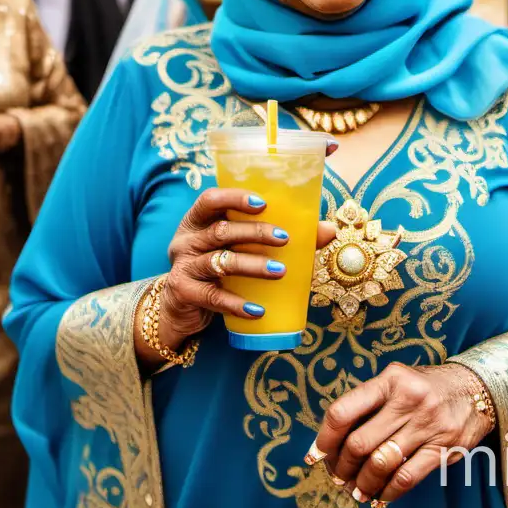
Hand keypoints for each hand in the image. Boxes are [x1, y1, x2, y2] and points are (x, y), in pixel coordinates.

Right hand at [151, 188, 336, 354]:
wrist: (179, 308)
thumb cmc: (217, 269)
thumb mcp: (237, 249)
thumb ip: (277, 238)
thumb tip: (327, 231)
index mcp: (198, 221)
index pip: (210, 199)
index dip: (234, 198)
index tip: (263, 203)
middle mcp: (186, 240)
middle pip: (221, 230)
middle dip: (254, 233)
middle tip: (284, 238)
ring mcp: (183, 267)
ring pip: (219, 262)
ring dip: (252, 265)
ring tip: (279, 271)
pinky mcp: (184, 293)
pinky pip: (213, 297)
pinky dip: (236, 303)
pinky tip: (257, 309)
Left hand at [308, 362, 495, 506]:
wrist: (477, 388)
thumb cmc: (426, 387)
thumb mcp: (397, 380)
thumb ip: (369, 402)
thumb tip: (333, 438)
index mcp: (389, 380)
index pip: (343, 411)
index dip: (324, 438)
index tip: (317, 454)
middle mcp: (408, 400)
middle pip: (359, 443)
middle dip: (342, 466)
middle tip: (338, 476)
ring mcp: (427, 424)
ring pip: (381, 463)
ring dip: (363, 483)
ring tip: (357, 490)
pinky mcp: (443, 447)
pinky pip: (407, 477)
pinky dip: (388, 491)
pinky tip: (380, 496)